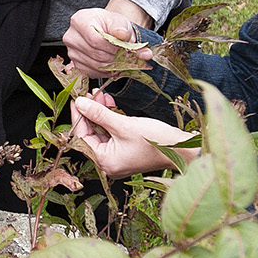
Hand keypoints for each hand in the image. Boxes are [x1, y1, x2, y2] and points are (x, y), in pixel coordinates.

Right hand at [64, 1, 150, 78]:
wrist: (102, 29)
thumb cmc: (109, 24)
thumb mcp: (119, 21)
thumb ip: (124, 31)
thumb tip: (133, 44)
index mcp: (80, 20)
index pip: (95, 40)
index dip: (113, 48)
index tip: (126, 50)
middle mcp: (71, 37)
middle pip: (96, 54)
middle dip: (116, 58)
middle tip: (130, 58)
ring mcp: (71, 52)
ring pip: (95, 65)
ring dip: (113, 66)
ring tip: (124, 61)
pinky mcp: (75, 65)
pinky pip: (93, 73)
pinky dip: (106, 72)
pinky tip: (114, 65)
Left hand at [69, 93, 191, 178]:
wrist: (181, 148)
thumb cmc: (155, 140)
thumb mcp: (123, 124)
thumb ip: (99, 114)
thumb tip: (80, 103)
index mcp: (105, 161)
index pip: (82, 136)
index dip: (78, 116)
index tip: (77, 99)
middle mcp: (109, 163)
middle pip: (91, 134)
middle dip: (91, 112)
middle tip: (90, 94)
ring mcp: (118, 158)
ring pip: (102, 132)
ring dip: (101, 113)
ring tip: (102, 95)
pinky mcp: (126, 151)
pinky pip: (112, 134)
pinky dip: (110, 119)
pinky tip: (111, 104)